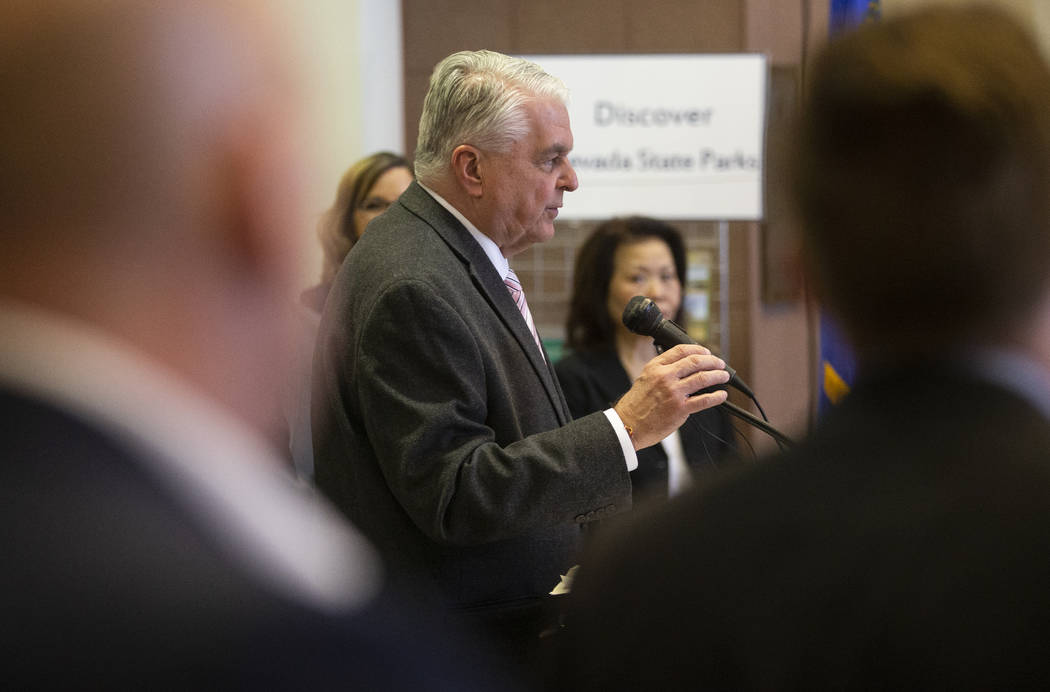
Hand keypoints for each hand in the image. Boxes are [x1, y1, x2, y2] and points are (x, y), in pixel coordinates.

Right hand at [612, 344, 728, 449]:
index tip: (706, 352)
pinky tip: (722, 395)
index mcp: (655, 367)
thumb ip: (662, 371)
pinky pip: (704, 400)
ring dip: (717, 376)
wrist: (628, 425)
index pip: (681, 350)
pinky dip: (716, 397)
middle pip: (695, 362)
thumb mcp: (645, 379)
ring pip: (702, 378)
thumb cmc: (636, 405)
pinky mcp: (680, 409)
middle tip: (720, 364)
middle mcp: (665, 377)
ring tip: (724, 376)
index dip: (698, 349)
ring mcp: (673, 392)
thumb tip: (683, 368)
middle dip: (712, 361)